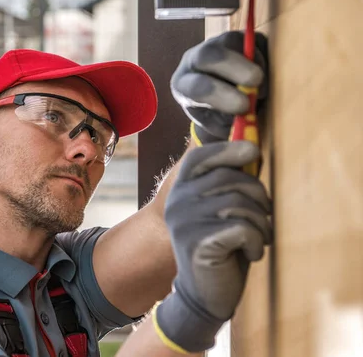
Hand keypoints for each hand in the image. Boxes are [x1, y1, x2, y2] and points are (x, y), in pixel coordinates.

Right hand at [154, 141, 271, 353]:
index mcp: (181, 190)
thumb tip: (252, 148)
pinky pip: (243, 228)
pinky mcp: (198, 242)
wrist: (203, 294)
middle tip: (264, 218)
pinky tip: (251, 253)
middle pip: (231, 178)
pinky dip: (257, 242)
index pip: (200, 157)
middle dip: (259, 197)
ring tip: (258, 239)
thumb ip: (228, 184)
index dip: (228, 148)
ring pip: (241, 203)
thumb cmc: (221, 248)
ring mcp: (185, 221)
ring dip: (262, 223)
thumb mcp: (220, 211)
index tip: (252, 152)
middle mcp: (178, 201)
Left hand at [171, 31, 268, 144]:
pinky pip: (251, 38)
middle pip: (207, 55)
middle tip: (256, 81)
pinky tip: (262, 73)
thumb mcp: (222, 125)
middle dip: (234, 67)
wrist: (222, 100)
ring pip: (231, 42)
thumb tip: (249, 115)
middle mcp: (193, 61)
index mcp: (183, 86)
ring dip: (252, 63)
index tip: (243, 106)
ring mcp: (214, 44)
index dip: (219, 95)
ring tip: (262, 85)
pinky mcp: (235, 37)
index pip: (195, 87)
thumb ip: (232, 122)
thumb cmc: (220, 116)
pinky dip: (262, 55)